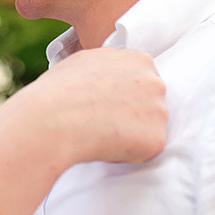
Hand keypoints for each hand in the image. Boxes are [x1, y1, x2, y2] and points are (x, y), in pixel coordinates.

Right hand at [20, 48, 166, 167]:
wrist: (55, 118)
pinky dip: (129, 154)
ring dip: (131, 134)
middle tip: (104, 122)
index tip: (107, 104)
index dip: (124, 96)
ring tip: (102, 134)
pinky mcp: (156, 139)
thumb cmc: (60, 90)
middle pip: (150, 103)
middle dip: (132, 114)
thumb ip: (108, 67)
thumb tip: (108, 76)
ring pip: (149, 128)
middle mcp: (156, 82)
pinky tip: (107, 147)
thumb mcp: (86, 61)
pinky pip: (145, 151)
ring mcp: (159, 111)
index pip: (142, 81)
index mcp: (140, 60)